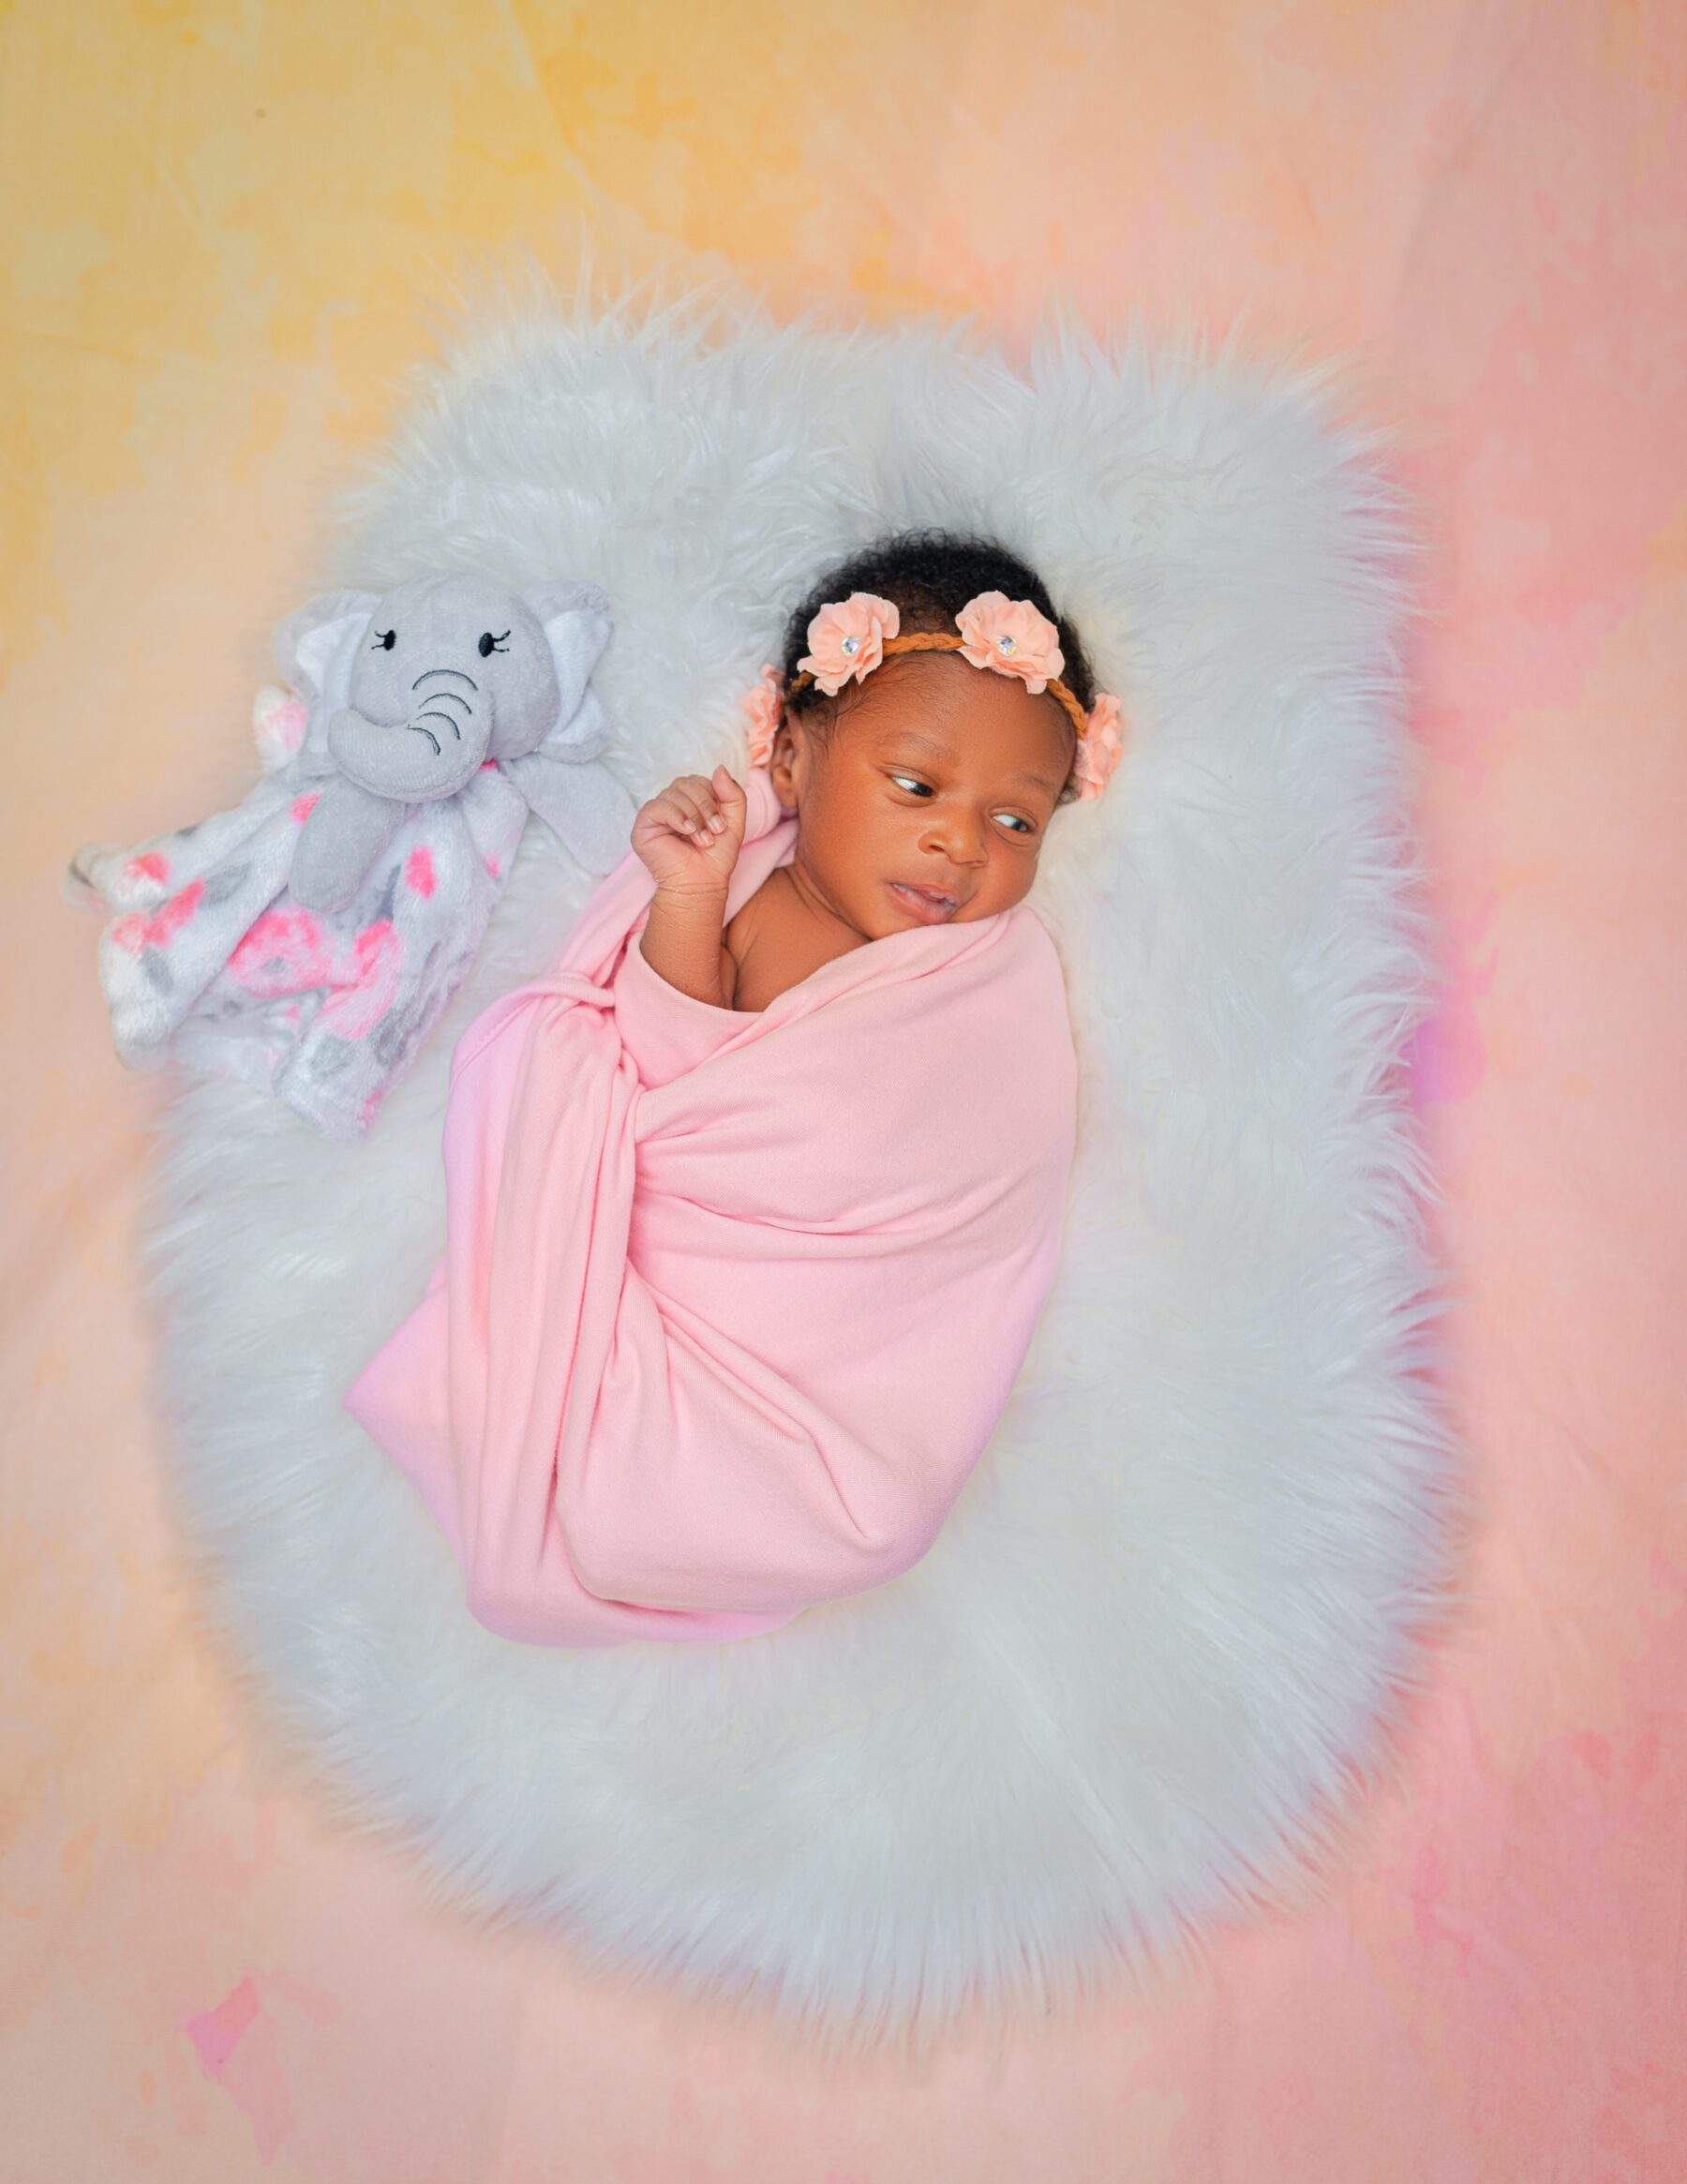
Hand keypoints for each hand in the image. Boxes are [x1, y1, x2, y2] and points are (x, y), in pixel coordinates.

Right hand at [631, 766, 745, 897]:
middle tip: (715, 830)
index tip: (722, 825)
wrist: (701, 885)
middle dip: (705, 805)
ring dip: (693, 815)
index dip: (712, 797)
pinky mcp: (642, 827)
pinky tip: (686, 831)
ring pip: (672, 793)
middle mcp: (671, 805)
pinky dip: (676, 816)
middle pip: (685, 783)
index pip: (698, 781)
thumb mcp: (735, 822)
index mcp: (689, 802)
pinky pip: (656, 806)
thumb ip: (733, 794)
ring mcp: (656, 816)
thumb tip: (720, 767)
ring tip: (702, 840)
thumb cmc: (715, 859)